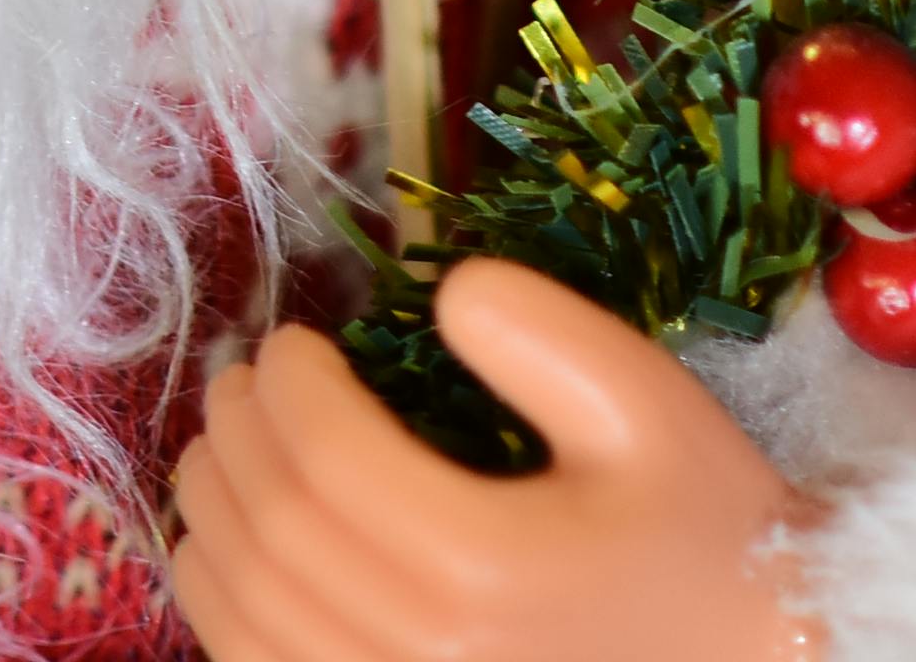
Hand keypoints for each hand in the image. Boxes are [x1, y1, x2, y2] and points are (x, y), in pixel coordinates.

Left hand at [170, 262, 811, 661]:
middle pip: (273, 532)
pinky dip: (222, 612)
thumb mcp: (650, 409)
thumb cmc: (707, 541)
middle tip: (236, 378)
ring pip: (246, 618)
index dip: (287, 385)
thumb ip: (545, 333)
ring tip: (214, 452)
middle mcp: (424, 657)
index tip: (291, 341)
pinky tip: (226, 554)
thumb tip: (444, 290)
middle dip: (234, 440)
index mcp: (483, 567)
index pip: (325, 457)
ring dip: (208, 522)